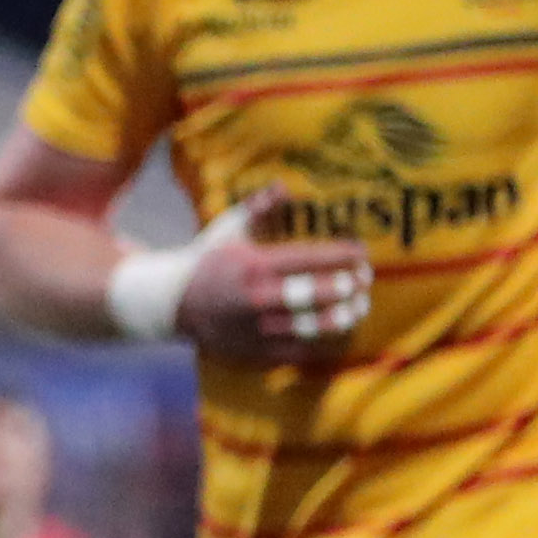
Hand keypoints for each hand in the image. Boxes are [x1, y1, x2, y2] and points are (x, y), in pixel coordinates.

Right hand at [179, 188, 373, 363]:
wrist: (172, 303)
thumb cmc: (207, 261)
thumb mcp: (229, 230)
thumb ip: (259, 208)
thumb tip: (284, 185)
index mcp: (256, 266)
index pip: (313, 259)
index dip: (344, 255)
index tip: (360, 252)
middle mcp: (260, 299)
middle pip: (319, 294)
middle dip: (349, 286)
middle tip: (365, 279)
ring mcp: (259, 329)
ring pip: (315, 326)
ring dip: (344, 316)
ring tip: (359, 307)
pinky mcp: (257, 352)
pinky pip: (301, 351)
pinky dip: (325, 343)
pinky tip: (338, 332)